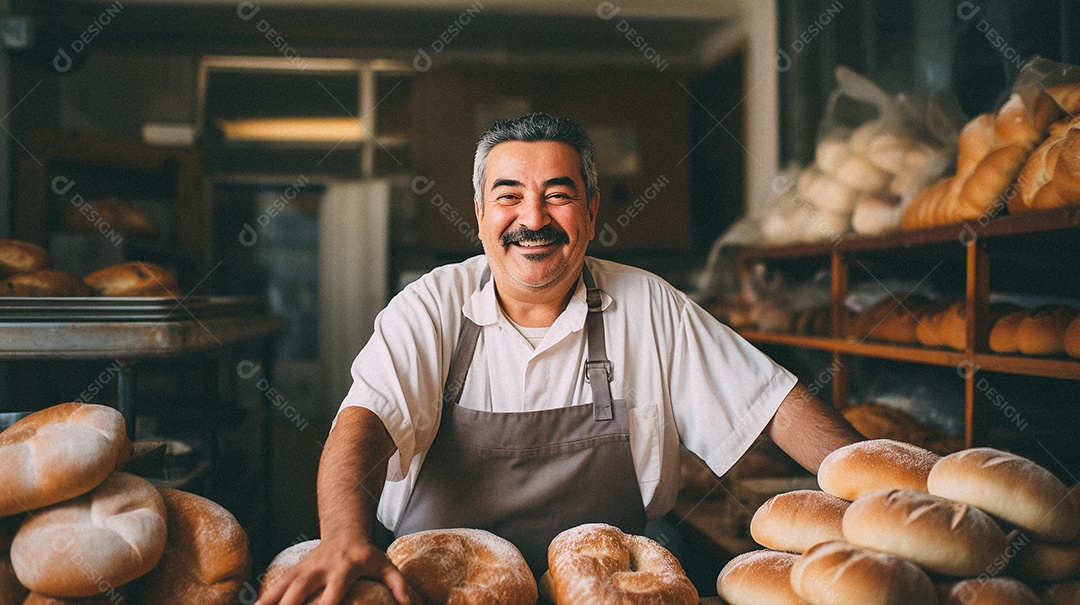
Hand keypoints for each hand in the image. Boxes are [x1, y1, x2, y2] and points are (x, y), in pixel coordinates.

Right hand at [253, 539, 411, 604]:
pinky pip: (275, 587)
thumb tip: (409, 604)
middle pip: (299, 592)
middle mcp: (319, 569)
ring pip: (282, 588)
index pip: (332, 594)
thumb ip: (397, 584)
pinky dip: (263, 599)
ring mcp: (304, 569)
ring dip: (269, 604)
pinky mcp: (294, 571)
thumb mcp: (385, 565)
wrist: (344, 530)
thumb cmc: (366, 554)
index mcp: (343, 570)